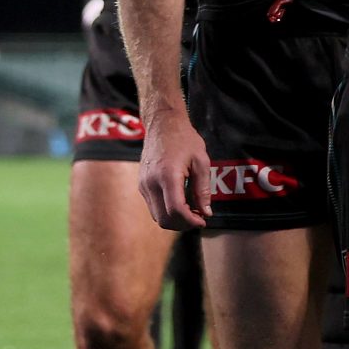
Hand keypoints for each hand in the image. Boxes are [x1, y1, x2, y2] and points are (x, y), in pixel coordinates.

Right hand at [138, 115, 215, 229]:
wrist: (162, 124)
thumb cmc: (183, 139)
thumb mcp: (201, 161)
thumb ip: (203, 189)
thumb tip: (206, 212)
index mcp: (167, 175)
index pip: (175, 210)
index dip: (191, 221)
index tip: (203, 220)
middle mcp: (150, 183)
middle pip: (163, 219)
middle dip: (183, 224)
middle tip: (199, 218)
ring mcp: (143, 185)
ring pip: (157, 216)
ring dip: (175, 219)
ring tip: (192, 210)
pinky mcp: (141, 185)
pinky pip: (153, 207)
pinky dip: (167, 211)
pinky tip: (181, 203)